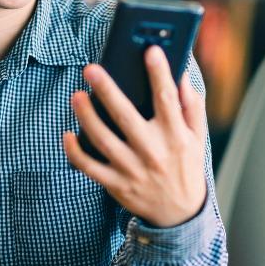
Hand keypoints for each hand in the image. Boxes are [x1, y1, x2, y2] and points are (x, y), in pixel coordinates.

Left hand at [63, 46, 207, 227]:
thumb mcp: (197, 138)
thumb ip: (192, 107)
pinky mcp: (117, 184)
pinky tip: (66, 134)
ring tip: (76, 96)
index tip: (150, 50)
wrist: (180, 215)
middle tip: (91, 69)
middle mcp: (153, 151)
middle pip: (125, 116)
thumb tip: (181, 77)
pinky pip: (90, 167)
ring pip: (103, 140)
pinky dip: (76, 152)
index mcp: (175, 136)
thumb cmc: (187, 168)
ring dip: (86, 117)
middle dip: (107, 90)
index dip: (159, 73)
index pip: (166, 99)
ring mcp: (132, 169)